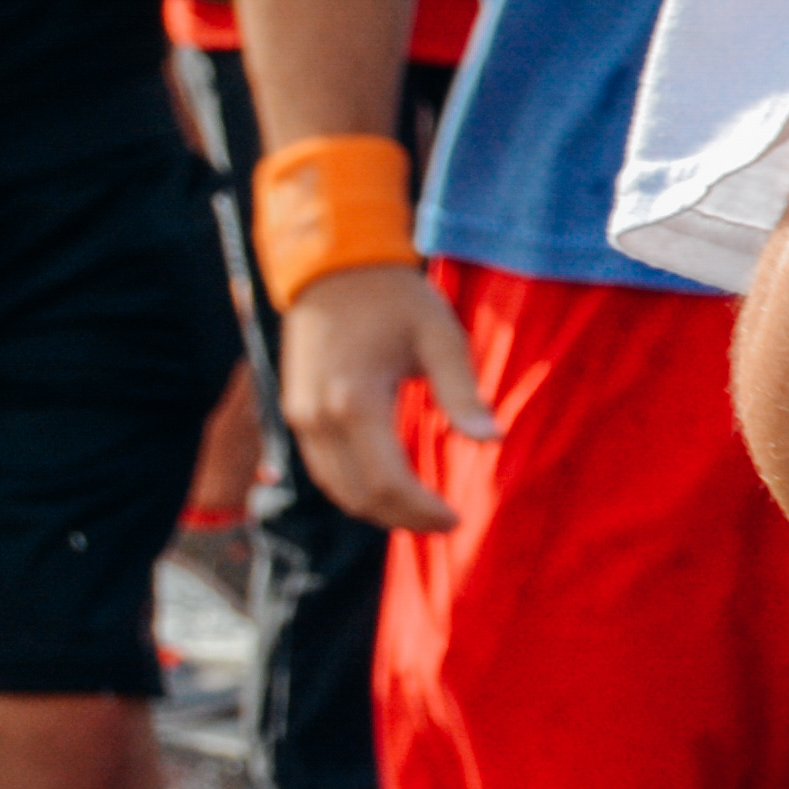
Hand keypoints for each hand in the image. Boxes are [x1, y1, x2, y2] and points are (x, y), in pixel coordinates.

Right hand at [281, 260, 496, 530]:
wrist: (334, 265)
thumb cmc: (396, 298)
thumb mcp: (440, 337)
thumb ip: (462, 393)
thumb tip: (493, 441)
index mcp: (355, 402)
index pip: (386, 483)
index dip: (421, 511)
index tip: (456, 519)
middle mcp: (318, 418)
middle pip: (358, 496)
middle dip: (402, 518)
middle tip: (444, 523)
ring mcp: (300, 418)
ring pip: (336, 489)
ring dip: (377, 509)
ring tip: (421, 511)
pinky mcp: (295, 412)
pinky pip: (324, 469)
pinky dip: (355, 488)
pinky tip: (390, 485)